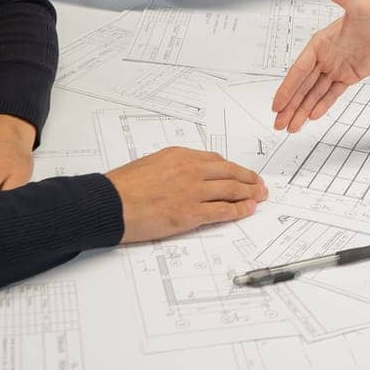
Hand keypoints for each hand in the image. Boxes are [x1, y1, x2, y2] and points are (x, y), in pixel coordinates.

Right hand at [105, 147, 268, 243]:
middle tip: (259, 184)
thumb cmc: (122, 187)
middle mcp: (190, 170)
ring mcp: (193, 192)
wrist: (109, 203)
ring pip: (232, 190)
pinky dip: (239, 210)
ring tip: (260, 196)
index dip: (233, 168)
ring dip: (250, 193)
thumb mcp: (150, 164)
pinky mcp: (191, 213)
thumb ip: (173, 167)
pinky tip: (248, 210)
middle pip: (230, 173)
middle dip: (249, 179)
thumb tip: (187, 175)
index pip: (216, 160)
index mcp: (180, 155)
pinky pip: (223, 210)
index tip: (240, 173)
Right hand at [272, 0, 369, 132]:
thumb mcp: (359, 6)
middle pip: (303, 85)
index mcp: (320, 42)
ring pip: (314, 93)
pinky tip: (311, 118)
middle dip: (290, 105)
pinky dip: (322, 105)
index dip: (288, 87)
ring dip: (302, 110)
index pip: (299, 68)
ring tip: (290, 127)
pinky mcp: (348, 76)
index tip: (277, 103)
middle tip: (278, 123)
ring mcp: (335, 68)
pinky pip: (332, 94)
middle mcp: (324, 56)